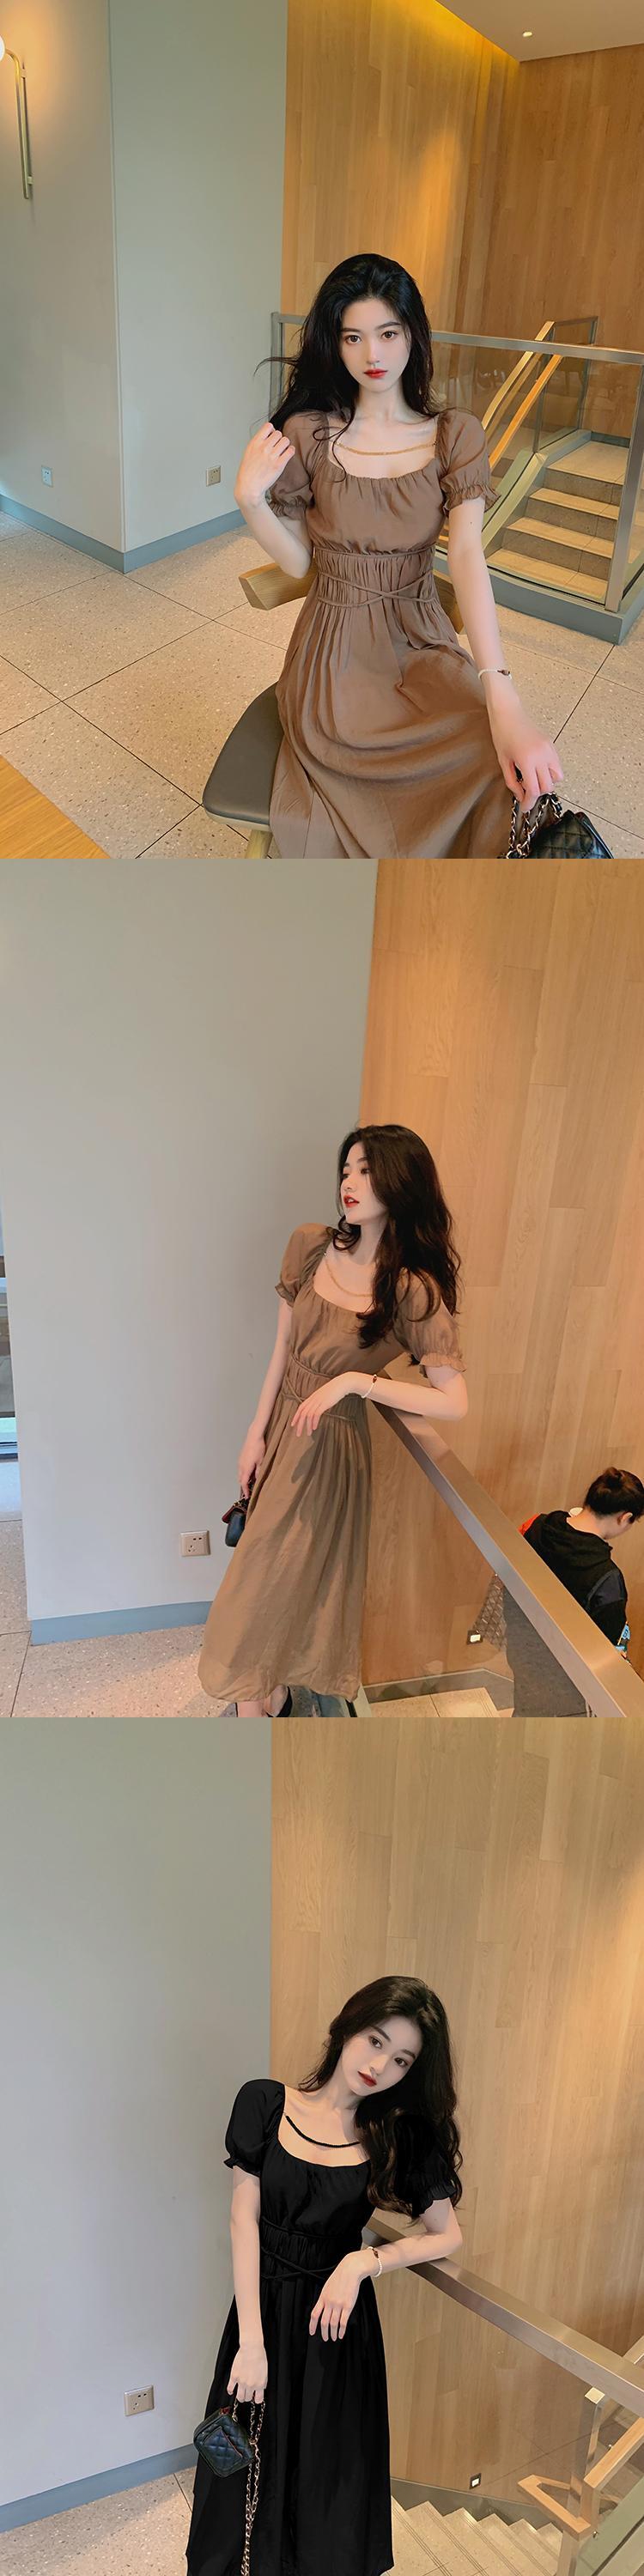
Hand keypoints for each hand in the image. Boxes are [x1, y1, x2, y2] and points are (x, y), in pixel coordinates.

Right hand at [227, 2338, 267, 2403]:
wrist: (252, 2349)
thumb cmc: (260, 2357)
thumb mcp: (265, 2372)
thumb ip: (262, 2382)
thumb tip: (261, 2388)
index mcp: (260, 2384)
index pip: (258, 2399)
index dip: (257, 2399)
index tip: (255, 2397)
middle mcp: (251, 2385)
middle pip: (248, 2398)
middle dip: (248, 2397)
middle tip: (247, 2395)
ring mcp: (242, 2382)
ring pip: (240, 2397)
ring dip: (240, 2398)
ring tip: (240, 2396)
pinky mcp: (234, 2377)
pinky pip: (230, 2388)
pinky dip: (230, 2391)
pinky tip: (231, 2391)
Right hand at [234, 423, 295, 511]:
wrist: (249, 487)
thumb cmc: (248, 471)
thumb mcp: (248, 452)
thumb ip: (258, 442)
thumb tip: (269, 435)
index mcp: (255, 443)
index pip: (268, 426)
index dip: (271, 431)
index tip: (271, 437)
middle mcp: (264, 447)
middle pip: (278, 433)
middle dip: (279, 439)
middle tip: (277, 447)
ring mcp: (272, 456)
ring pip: (286, 440)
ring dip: (285, 445)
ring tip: (281, 451)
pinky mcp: (279, 465)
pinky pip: (290, 451)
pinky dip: (290, 451)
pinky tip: (287, 454)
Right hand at [237, 1424, 265, 1499]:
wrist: (254, 1436)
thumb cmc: (258, 1448)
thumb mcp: (261, 1461)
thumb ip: (258, 1472)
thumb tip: (257, 1479)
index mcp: (246, 1468)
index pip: (243, 1483)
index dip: (245, 1490)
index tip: (247, 1496)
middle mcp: (241, 1465)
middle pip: (240, 1479)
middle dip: (244, 1485)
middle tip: (250, 1490)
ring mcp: (240, 1461)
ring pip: (240, 1473)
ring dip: (244, 1478)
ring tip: (251, 1481)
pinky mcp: (241, 1457)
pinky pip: (241, 1468)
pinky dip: (244, 1472)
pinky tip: (250, 1471)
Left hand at [291, 1373, 356, 1436]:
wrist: (341, 1384)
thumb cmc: (334, 1390)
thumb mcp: (323, 1395)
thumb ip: (318, 1401)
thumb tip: (316, 1408)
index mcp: (312, 1397)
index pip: (300, 1408)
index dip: (295, 1416)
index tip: (293, 1424)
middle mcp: (313, 1399)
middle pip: (302, 1413)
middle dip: (299, 1424)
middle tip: (298, 1433)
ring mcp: (318, 1401)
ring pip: (308, 1415)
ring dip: (307, 1425)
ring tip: (308, 1433)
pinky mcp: (324, 1403)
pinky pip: (316, 1414)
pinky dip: (314, 1422)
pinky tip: (314, 1427)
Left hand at [309, 2252, 365, 2342]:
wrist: (350, 2270)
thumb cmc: (339, 2278)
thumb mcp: (327, 2287)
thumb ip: (324, 2298)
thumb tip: (321, 2309)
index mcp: (322, 2297)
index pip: (314, 2314)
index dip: (312, 2325)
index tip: (312, 2332)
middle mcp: (329, 2302)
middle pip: (323, 2322)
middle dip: (323, 2332)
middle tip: (325, 2338)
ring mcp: (338, 2304)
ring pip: (333, 2324)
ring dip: (333, 2333)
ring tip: (333, 2338)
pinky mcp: (348, 2306)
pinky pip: (343, 2322)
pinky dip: (341, 2330)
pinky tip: (341, 2334)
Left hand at [487, 689, 562, 812]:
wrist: (509, 713)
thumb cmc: (502, 734)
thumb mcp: (503, 762)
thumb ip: (512, 781)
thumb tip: (520, 795)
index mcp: (527, 761)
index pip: (534, 790)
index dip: (529, 802)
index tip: (524, 807)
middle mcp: (541, 756)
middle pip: (547, 786)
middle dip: (537, 794)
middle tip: (526, 792)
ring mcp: (549, 750)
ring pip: (557, 778)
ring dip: (546, 783)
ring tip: (533, 779)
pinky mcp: (552, 745)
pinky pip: (557, 766)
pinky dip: (550, 773)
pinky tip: (538, 770)